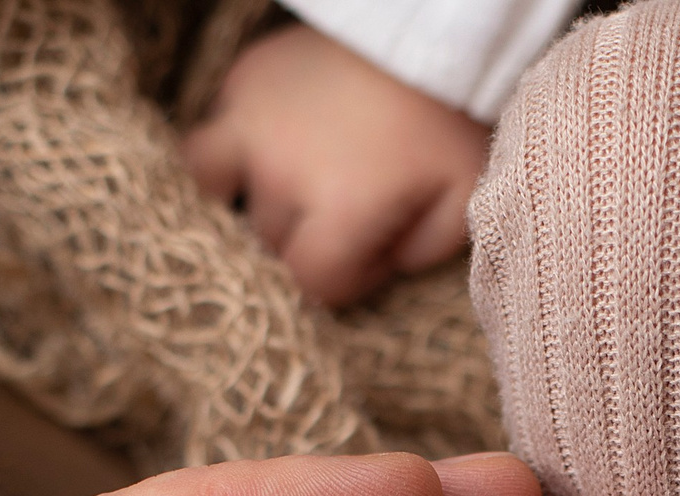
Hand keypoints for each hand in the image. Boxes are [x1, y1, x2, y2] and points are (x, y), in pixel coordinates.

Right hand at [184, 24, 491, 306]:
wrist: (424, 28)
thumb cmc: (450, 116)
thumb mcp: (463, 196)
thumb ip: (425, 251)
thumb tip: (382, 267)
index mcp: (340, 208)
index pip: (312, 282)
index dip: (343, 281)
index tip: (367, 257)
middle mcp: (282, 172)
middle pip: (271, 239)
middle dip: (304, 239)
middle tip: (341, 214)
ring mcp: (251, 121)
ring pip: (215, 185)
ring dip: (247, 195)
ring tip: (281, 187)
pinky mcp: (243, 78)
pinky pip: (216, 129)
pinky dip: (236, 143)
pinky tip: (275, 139)